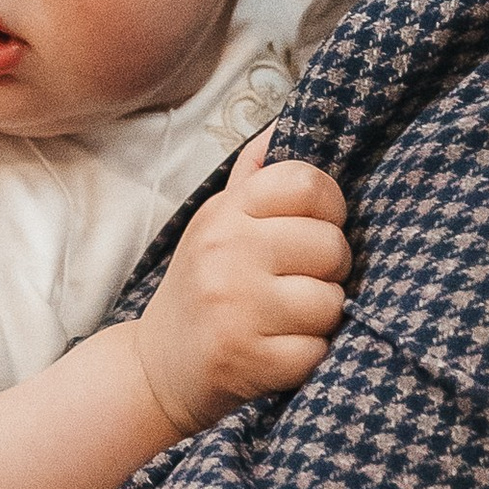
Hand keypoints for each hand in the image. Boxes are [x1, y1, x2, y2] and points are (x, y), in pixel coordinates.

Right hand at [134, 131, 349, 437]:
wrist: (157, 368)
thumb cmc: (202, 289)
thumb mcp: (216, 224)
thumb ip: (253, 178)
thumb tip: (288, 120)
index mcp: (224, 213)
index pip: (308, 183)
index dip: (328, 210)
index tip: (311, 233)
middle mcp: (225, 252)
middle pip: (331, 245)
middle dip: (329, 271)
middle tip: (299, 285)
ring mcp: (235, 307)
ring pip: (331, 301)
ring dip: (321, 318)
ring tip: (287, 320)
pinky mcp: (247, 359)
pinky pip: (317, 350)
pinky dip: (307, 357)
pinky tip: (277, 351)